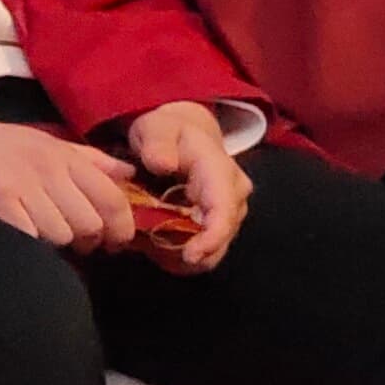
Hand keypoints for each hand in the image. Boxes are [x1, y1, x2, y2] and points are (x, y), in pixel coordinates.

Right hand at [0, 102, 139, 254]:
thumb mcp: (44, 143)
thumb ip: (88, 159)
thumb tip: (129, 173)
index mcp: (65, 155)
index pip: (113, 199)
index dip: (120, 229)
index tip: (111, 243)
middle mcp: (48, 168)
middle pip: (89, 224)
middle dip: (84, 241)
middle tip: (69, 242)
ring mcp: (22, 184)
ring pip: (61, 235)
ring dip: (53, 245)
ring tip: (38, 235)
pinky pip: (29, 236)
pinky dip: (28, 244)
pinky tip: (18, 237)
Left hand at [118, 101, 249, 272]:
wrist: (179, 136)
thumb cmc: (167, 132)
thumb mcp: (156, 128)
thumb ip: (157, 143)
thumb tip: (163, 164)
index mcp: (221, 171)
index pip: (225, 210)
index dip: (213, 237)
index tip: (190, 255)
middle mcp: (234, 195)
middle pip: (222, 236)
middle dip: (191, 250)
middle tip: (151, 249)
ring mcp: (229, 212)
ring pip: (215, 249)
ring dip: (183, 254)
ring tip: (149, 245)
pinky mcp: (219, 225)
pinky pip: (206, 252)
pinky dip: (181, 255)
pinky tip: (157, 247)